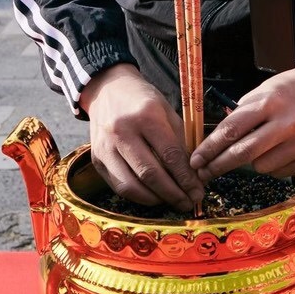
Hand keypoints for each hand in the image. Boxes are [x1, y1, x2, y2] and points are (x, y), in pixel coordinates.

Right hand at [80, 64, 201, 210]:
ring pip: (131, 186)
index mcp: (146, 116)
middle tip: (188, 203)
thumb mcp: (167, 112)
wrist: (107, 90)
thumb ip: (179, 142)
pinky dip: (138, 196)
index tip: (198, 191)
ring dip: (155, 200)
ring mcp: (105, 147)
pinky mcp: (96, 160)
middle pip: (150, 174)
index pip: (170, 155)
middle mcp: (122, 132)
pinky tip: (153, 196)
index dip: (186, 178)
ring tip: (172, 202)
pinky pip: (118, 186)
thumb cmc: (143, 101)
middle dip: (173, 194)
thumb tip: (193, 175)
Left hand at [190, 65, 294, 181]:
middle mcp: (286, 124)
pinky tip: (278, 150)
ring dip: (251, 162)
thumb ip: (241, 114)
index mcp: (270, 103)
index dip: (210, 148)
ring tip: (260, 145)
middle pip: (243, 153)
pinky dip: (272, 165)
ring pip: (260, 166)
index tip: (196, 159)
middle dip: (218, 165)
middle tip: (203, 172)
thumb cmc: (288, 90)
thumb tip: (215, 143)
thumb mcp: (262, 91)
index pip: (232, 130)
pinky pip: (278, 172)